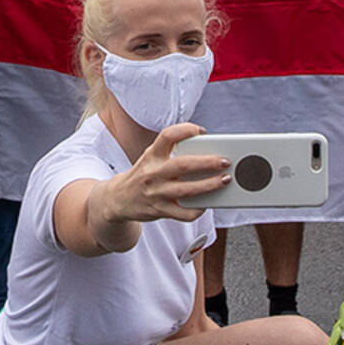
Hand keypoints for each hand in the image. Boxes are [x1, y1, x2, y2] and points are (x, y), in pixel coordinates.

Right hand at [104, 123, 229, 224]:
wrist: (118, 199)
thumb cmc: (142, 175)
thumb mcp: (150, 158)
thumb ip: (171, 153)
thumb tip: (205, 153)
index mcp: (151, 155)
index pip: (168, 136)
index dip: (186, 130)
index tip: (202, 131)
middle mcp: (153, 173)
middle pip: (183, 165)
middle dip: (208, 163)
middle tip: (225, 161)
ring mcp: (156, 193)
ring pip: (187, 190)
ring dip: (209, 185)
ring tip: (225, 180)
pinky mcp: (159, 210)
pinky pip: (183, 213)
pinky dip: (198, 210)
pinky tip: (206, 204)